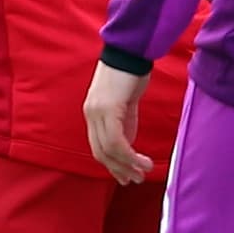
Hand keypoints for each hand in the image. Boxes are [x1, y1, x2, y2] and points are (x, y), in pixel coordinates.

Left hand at [84, 59, 153, 185]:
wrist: (130, 51)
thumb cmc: (130, 74)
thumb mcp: (125, 104)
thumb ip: (124, 123)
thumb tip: (127, 146)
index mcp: (93, 113)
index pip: (97, 146)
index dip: (112, 165)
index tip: (126, 176)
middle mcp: (91, 114)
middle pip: (100, 152)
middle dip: (119, 170)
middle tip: (134, 180)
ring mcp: (97, 112)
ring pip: (108, 150)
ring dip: (127, 166)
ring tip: (143, 173)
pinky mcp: (108, 109)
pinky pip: (116, 141)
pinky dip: (129, 155)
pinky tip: (142, 161)